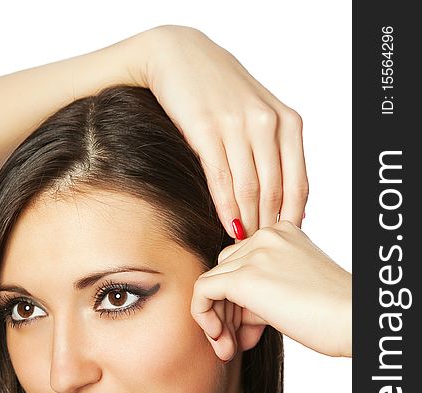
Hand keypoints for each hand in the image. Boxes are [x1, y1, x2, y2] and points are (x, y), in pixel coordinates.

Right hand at [141, 26, 308, 237]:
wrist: (178, 57)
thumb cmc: (218, 88)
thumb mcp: (257, 112)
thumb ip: (273, 147)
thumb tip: (281, 196)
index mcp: (287, 122)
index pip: (299, 183)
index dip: (291, 218)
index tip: (282, 240)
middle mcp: (267, 123)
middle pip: (274, 191)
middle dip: (268, 226)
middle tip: (260, 251)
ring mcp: (237, 126)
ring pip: (248, 189)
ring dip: (246, 222)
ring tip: (241, 244)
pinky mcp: (206, 130)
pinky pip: (221, 178)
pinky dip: (225, 207)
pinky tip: (226, 224)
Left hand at [191, 221, 351, 359]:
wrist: (355, 322)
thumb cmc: (332, 314)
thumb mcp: (291, 291)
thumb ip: (259, 293)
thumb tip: (228, 315)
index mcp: (281, 233)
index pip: (240, 261)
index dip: (239, 300)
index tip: (250, 330)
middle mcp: (265, 236)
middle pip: (223, 271)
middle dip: (226, 311)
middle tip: (237, 342)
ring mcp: (254, 254)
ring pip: (211, 283)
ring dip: (216, 319)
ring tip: (230, 348)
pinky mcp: (244, 278)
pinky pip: (202, 291)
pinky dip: (204, 317)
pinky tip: (222, 340)